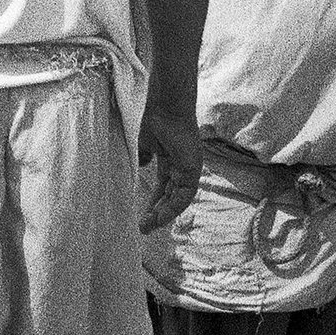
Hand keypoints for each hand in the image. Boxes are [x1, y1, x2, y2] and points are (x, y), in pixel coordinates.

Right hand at [136, 106, 201, 234]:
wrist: (165, 107)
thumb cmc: (154, 120)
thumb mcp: (144, 143)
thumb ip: (143, 156)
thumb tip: (142, 165)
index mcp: (171, 160)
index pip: (164, 187)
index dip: (154, 202)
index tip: (142, 216)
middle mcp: (182, 167)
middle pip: (170, 196)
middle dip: (157, 213)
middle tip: (144, 227)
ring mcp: (189, 169)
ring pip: (178, 200)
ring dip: (164, 215)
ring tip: (149, 226)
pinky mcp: (194, 171)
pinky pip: (184, 196)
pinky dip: (173, 208)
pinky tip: (160, 217)